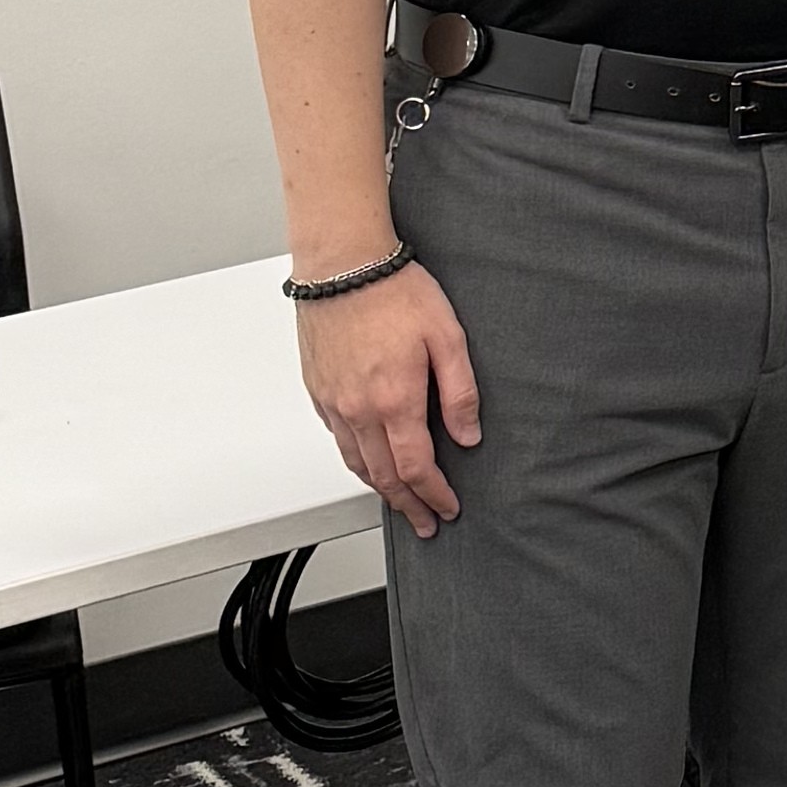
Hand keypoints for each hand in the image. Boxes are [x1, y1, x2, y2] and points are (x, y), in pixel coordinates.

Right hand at [296, 258, 482, 530]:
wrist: (342, 264)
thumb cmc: (394, 291)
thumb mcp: (447, 337)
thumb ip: (460, 392)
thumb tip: (467, 435)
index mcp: (394, 400)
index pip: (416, 468)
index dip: (434, 495)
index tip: (447, 508)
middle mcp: (358, 409)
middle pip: (383, 476)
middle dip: (408, 505)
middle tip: (425, 522)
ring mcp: (334, 401)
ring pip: (355, 462)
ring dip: (379, 489)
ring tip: (399, 502)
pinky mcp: (318, 389)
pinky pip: (336, 438)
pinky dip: (355, 459)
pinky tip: (367, 460)